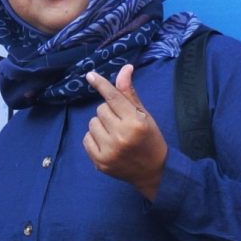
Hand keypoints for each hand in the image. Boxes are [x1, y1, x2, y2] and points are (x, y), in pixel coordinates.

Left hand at [82, 65, 167, 198]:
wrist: (154, 172)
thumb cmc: (150, 139)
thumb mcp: (144, 115)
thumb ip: (130, 94)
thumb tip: (125, 69)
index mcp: (135, 123)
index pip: (113, 98)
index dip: (102, 85)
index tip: (90, 75)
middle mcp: (121, 137)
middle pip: (101, 109)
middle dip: (110, 113)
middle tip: (122, 123)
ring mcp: (109, 151)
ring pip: (92, 123)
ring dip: (101, 125)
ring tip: (115, 134)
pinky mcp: (100, 162)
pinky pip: (86, 139)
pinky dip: (94, 138)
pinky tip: (108, 144)